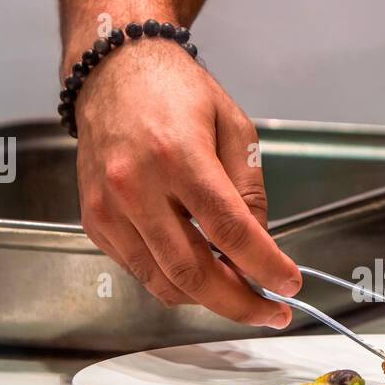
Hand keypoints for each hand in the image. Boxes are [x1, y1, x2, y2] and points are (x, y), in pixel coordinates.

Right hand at [70, 38, 299, 325]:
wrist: (114, 72)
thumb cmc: (177, 94)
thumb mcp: (234, 127)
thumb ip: (249, 189)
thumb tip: (260, 246)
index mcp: (177, 156)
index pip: (228, 230)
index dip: (264, 266)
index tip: (289, 287)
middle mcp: (135, 187)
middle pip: (192, 270)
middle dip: (238, 303)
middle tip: (271, 312)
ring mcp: (108, 209)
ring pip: (164, 282)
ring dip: (208, 299)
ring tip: (241, 293)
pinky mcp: (94, 222)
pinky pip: (141, 271)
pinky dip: (175, 281)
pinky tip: (200, 269)